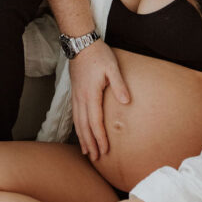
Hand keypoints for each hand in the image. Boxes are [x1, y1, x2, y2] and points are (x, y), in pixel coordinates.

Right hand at [70, 40, 129, 160]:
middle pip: (84, 126)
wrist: (81, 43)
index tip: (104, 150)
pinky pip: (75, 114)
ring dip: (82, 137)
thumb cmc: (98, 54)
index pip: (95, 121)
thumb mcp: (112, 68)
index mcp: (91, 94)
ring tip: (86, 151)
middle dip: (90, 143)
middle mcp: (81, 98)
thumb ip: (119, 85)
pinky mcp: (74, 92)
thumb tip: (126, 102)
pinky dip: (77, 126)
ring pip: (78, 122)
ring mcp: (76, 95)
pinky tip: (80, 131)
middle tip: (95, 158)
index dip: (99, 137)